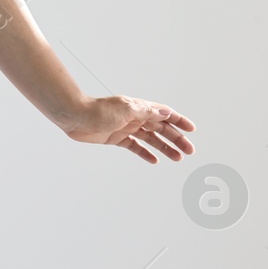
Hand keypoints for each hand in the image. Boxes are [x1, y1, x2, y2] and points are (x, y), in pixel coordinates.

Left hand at [61, 95, 195, 163]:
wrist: (75, 117)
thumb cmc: (99, 110)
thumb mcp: (127, 109)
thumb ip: (146, 112)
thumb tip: (166, 113)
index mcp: (141, 108)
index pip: (166, 114)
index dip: (179, 121)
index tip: (192, 130)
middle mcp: (136, 117)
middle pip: (161, 129)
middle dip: (176, 139)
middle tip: (189, 151)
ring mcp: (126, 128)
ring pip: (151, 139)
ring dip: (164, 148)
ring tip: (178, 158)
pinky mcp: (116, 138)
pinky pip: (135, 146)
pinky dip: (145, 153)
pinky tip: (154, 160)